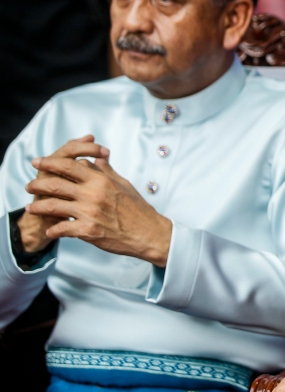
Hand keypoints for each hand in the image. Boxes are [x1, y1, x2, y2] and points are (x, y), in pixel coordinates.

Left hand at [23, 153, 171, 265]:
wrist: (148, 233)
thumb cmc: (138, 208)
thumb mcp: (123, 184)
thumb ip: (106, 171)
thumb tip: (96, 158)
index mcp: (101, 180)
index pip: (69, 165)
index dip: (50, 162)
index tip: (38, 161)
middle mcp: (93, 194)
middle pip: (55, 184)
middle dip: (37, 184)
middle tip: (29, 185)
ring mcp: (89, 212)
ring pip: (52, 206)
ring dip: (37, 207)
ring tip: (30, 207)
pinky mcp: (88, 231)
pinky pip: (62, 229)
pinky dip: (53, 230)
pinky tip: (50, 230)